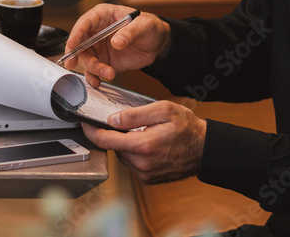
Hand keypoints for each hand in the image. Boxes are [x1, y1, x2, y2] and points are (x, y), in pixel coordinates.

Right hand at [63, 3, 169, 87]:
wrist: (158, 44)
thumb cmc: (150, 27)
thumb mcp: (144, 25)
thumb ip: (131, 32)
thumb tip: (116, 42)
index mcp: (103, 16)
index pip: (84, 23)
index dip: (76, 34)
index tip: (72, 45)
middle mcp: (97, 32)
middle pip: (79, 43)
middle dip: (76, 54)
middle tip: (74, 63)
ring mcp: (99, 48)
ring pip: (85, 59)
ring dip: (93, 68)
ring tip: (109, 73)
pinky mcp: (104, 62)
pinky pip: (93, 71)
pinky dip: (93, 77)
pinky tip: (98, 82)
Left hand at [82, 101, 205, 184]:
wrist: (204, 149)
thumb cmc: (187, 127)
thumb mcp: (163, 110)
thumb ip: (135, 114)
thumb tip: (112, 119)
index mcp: (144, 145)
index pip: (107, 140)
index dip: (92, 131)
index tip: (85, 123)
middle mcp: (142, 163)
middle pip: (114, 147)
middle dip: (114, 134)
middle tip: (125, 122)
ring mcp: (145, 173)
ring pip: (122, 156)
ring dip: (125, 144)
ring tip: (141, 133)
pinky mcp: (148, 179)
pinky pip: (131, 164)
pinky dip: (133, 153)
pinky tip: (146, 144)